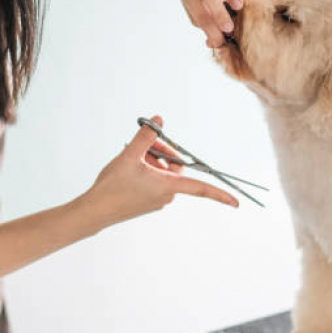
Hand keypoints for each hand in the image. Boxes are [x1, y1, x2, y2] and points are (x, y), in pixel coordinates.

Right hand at [81, 115, 238, 228]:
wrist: (93, 211)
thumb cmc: (112, 186)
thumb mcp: (129, 156)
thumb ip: (146, 137)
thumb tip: (159, 121)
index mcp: (168, 186)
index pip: (202, 189)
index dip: (221, 195)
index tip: (238, 203)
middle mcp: (166, 196)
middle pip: (175, 169)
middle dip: (163, 154)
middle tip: (146, 145)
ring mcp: (157, 201)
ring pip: (163, 174)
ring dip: (152, 162)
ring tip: (131, 156)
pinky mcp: (147, 203)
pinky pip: (154, 182)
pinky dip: (146, 172)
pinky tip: (128, 168)